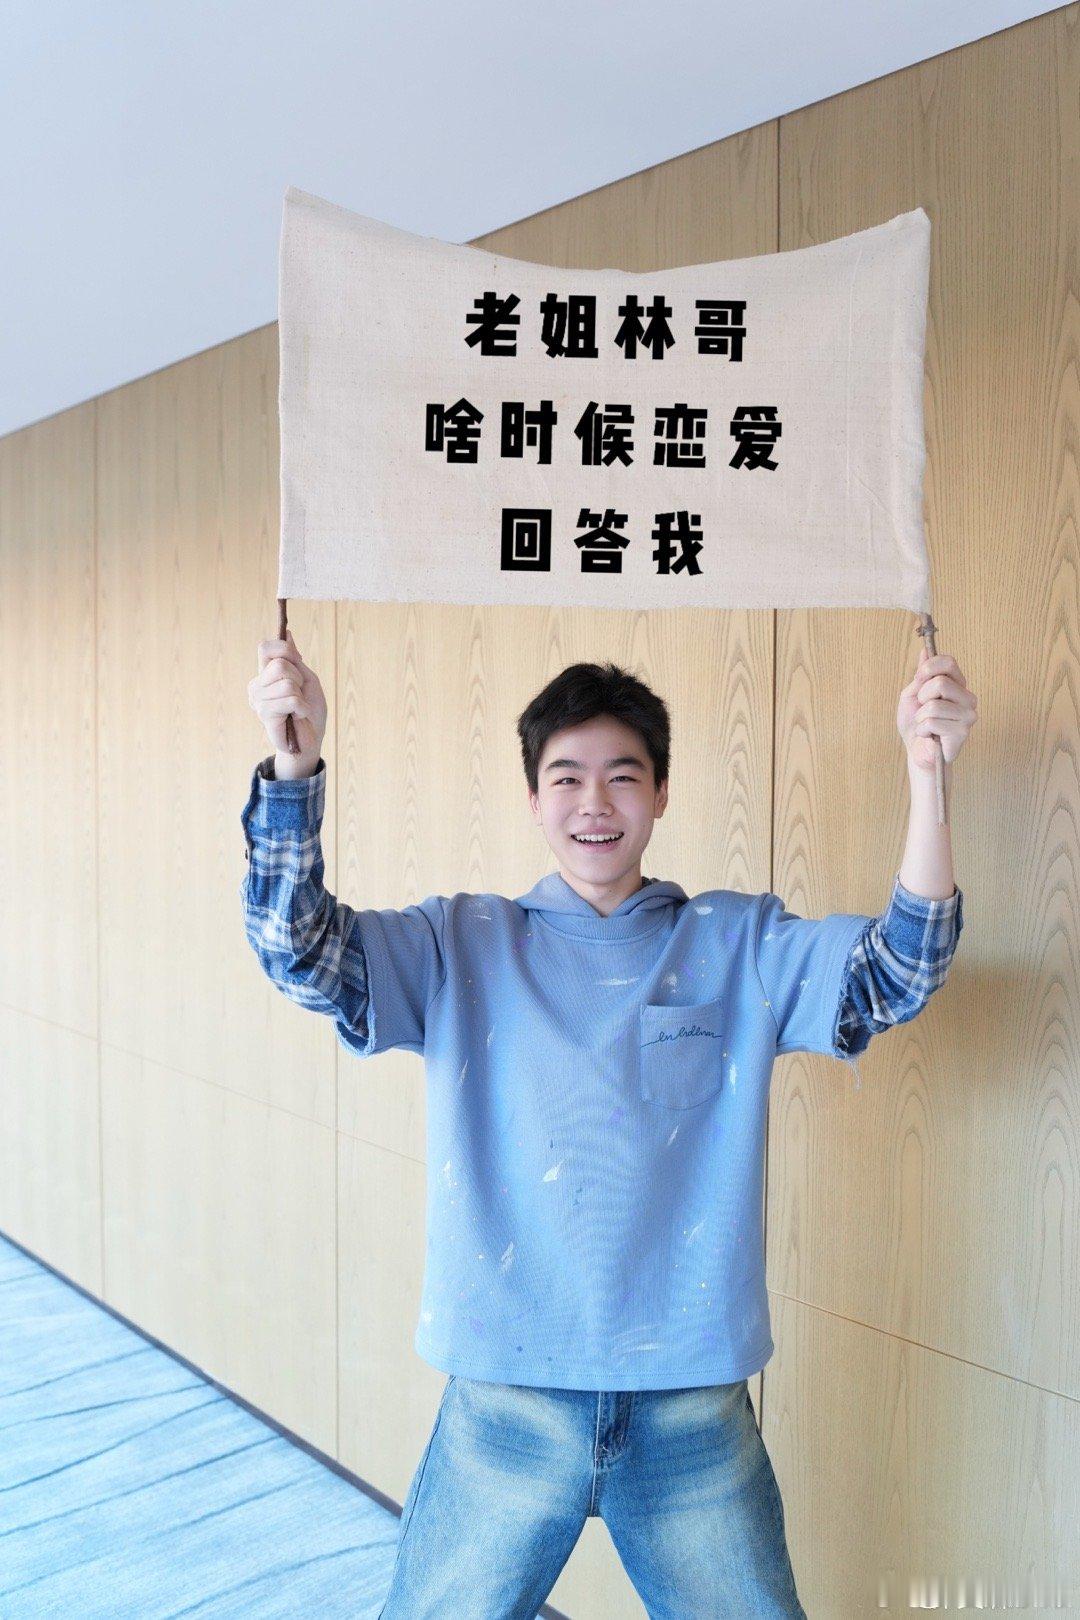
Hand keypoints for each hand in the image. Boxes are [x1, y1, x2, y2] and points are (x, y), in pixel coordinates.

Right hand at [247, 628, 327, 761]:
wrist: (310, 740)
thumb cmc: (309, 710)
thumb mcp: (307, 678)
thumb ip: (294, 658)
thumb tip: (287, 632)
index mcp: (265, 674)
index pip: (266, 647)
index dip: (284, 650)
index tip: (297, 663)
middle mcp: (256, 685)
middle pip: (280, 664)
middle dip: (299, 678)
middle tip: (299, 694)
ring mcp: (258, 700)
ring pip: (288, 683)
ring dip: (301, 696)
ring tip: (298, 708)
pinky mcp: (265, 714)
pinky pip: (291, 700)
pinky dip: (302, 708)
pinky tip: (298, 717)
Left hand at [897, 644, 977, 771]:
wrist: (916, 750)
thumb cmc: (916, 722)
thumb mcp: (912, 695)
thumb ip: (920, 675)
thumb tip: (924, 651)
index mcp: (957, 684)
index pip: (949, 662)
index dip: (929, 668)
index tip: (918, 679)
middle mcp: (967, 697)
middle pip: (941, 683)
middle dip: (922, 697)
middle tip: (922, 708)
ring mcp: (968, 715)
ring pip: (934, 705)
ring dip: (920, 717)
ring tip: (925, 724)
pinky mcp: (963, 732)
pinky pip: (933, 723)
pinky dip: (922, 730)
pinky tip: (929, 735)